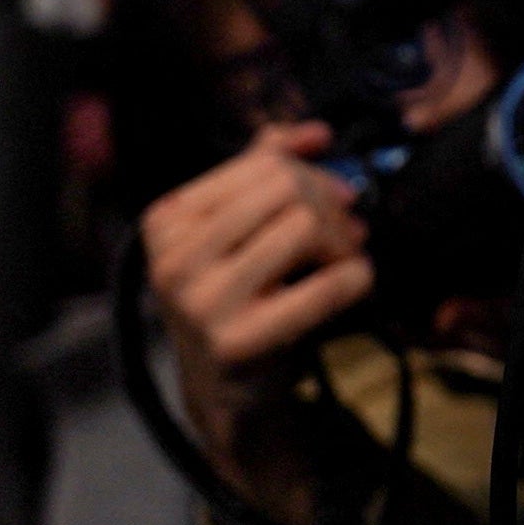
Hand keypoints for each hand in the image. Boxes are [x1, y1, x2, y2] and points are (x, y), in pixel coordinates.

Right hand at [142, 123, 372, 467]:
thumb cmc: (240, 295)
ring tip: (344, 261)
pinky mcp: (236, 344)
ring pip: (305, 226)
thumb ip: (267, 170)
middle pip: (288, 190)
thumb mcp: (239, 227)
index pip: (266, 163)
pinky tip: (353, 284)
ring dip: (343, 242)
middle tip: (348, 232)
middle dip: (332, 205)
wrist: (227, 391)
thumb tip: (314, 133)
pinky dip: (355, 277)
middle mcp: (173, 259)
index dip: (315, 172)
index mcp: (167, 219)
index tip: (337, 195)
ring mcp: (200, 304)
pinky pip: (326, 285)